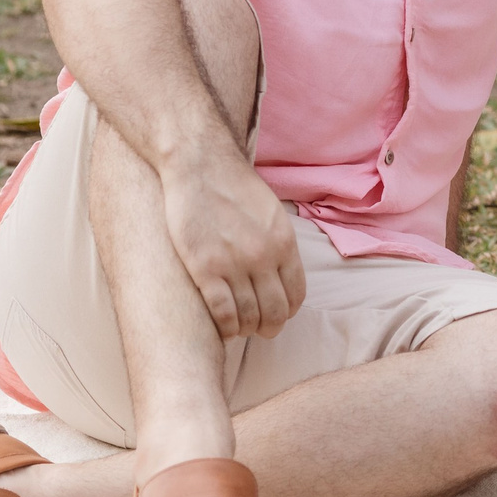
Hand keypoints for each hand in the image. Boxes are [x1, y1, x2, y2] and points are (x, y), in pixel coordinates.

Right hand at [162, 156, 304, 339]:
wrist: (200, 165)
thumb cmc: (235, 186)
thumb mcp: (272, 212)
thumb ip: (279, 243)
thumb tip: (283, 272)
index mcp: (284, 243)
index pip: (296, 294)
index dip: (287, 311)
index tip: (278, 315)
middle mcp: (263, 257)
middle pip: (274, 311)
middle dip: (269, 327)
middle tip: (261, 330)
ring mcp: (233, 264)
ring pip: (248, 316)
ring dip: (246, 328)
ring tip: (240, 328)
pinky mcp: (204, 268)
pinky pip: (221, 311)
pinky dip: (225, 326)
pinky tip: (222, 327)